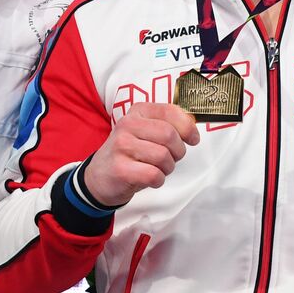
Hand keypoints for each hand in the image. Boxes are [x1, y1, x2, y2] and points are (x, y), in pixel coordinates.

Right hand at [83, 103, 199, 206]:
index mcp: (138, 111)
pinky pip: (154, 175)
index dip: (188, 127)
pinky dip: (158, 180)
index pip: (170, 111)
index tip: (193, 138)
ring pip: (163, 156)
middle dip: (178, 151)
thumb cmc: (130, 153)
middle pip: (170, 135)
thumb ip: (168, 125)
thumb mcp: (146, 131)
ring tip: (157, 168)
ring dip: (167, 168)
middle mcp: (127, 125)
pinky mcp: (120, 169)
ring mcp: (121, 146)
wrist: (100, 176)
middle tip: (171, 158)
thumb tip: (193, 126)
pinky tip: (149, 178)